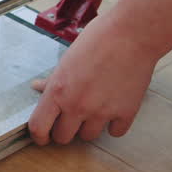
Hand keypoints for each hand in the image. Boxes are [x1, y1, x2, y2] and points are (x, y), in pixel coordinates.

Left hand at [27, 16, 156, 144]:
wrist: (132, 34)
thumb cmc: (99, 39)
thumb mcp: (68, 58)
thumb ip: (54, 79)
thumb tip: (38, 87)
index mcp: (58, 91)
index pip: (39, 127)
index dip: (39, 136)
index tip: (43, 137)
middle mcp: (77, 106)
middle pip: (63, 137)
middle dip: (65, 130)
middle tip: (71, 118)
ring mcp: (102, 112)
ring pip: (89, 137)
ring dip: (89, 127)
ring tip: (94, 108)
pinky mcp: (125, 113)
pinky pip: (115, 132)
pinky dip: (114, 124)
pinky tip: (114, 109)